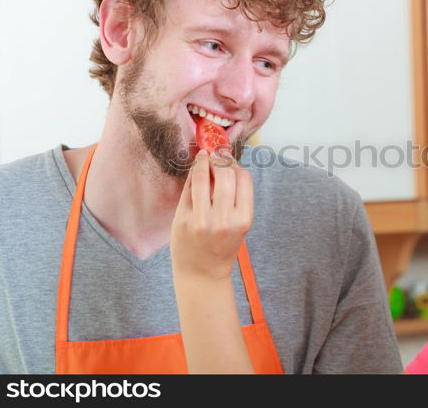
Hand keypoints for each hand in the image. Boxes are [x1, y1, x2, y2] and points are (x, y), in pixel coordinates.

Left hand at [171, 150, 253, 279]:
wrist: (202, 274)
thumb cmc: (223, 246)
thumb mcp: (239, 225)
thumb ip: (235, 198)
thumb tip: (227, 162)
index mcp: (243, 219)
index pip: (244, 179)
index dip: (237, 165)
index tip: (230, 160)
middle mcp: (224, 219)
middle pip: (225, 174)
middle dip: (221, 158)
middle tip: (216, 153)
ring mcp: (201, 219)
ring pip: (202, 177)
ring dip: (203, 162)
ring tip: (203, 157)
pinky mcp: (183, 219)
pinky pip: (188, 189)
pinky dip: (191, 176)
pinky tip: (194, 171)